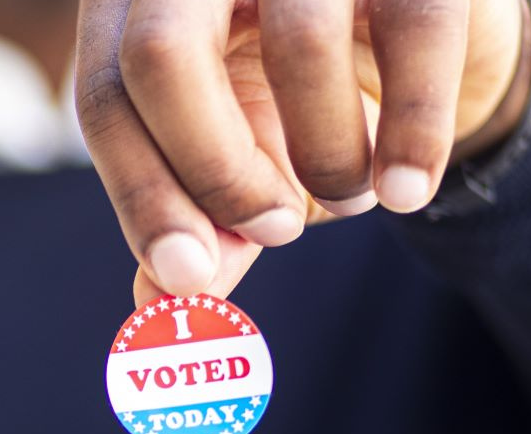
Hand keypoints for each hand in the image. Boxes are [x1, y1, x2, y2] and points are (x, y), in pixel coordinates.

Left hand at [75, 0, 530, 303]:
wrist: (424, 50)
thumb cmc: (305, 106)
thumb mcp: (243, 167)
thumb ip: (200, 227)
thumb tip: (153, 306)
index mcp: (140, 0)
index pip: (106, 91)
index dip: (141, 193)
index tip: (185, 275)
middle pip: (162, 55)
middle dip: (215, 170)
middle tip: (273, 231)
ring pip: (296, 46)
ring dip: (329, 160)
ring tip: (351, 195)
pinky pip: (414, 38)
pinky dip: (412, 135)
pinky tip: (407, 192)